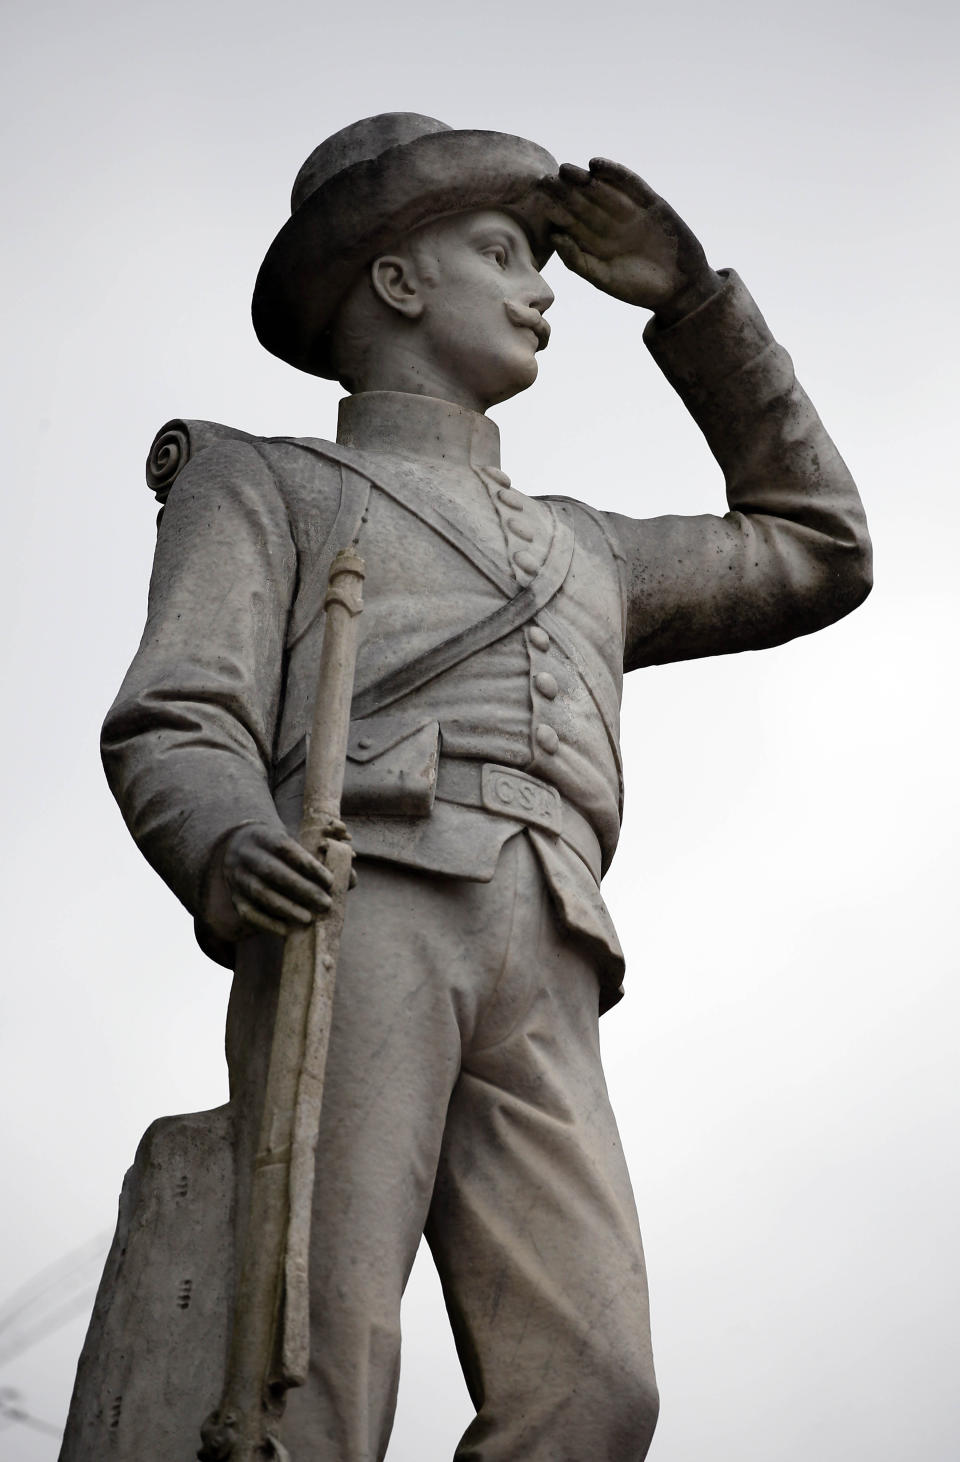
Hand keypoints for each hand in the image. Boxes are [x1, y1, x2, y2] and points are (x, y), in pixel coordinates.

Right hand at [212, 822, 335, 938]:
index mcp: (264, 837)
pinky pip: (249, 913)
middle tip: (326, 904)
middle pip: (273, 873)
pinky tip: (286, 931)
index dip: (309, 865)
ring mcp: (238, 878)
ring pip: (260, 893)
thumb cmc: (279, 851)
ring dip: (286, 908)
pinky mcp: (235, 898)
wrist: (238, 849)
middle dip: (302, 890)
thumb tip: (352, 880)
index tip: (330, 881)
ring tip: (309, 919)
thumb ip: (321, 861)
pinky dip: (268, 924)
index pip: (286, 849)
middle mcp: (248, 856)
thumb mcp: (294, 846)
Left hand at [540, 158, 722, 321]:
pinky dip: (614, 174)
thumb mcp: (604, 279)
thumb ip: (578, 260)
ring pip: (602, 190)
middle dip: (564, 190)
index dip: (554, 209)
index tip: (537, 198)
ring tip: (566, 169)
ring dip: (584, 178)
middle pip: (582, 202)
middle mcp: (608, 223)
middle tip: (545, 178)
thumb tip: (553, 237)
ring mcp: (628, 211)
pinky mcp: (650, 203)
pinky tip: (596, 165)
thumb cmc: (638, 289)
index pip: (570, 221)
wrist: (679, 288)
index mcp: (594, 242)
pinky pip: (630, 184)